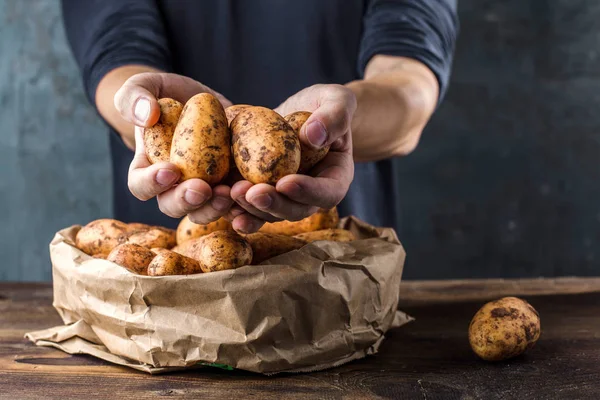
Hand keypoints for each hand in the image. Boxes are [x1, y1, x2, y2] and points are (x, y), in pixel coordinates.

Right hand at [115, 72, 234, 223]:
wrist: (202, 102)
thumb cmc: (166, 95)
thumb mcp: (147, 86)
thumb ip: (136, 96)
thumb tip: (146, 116)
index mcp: (147, 170)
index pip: (141, 185)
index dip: (152, 183)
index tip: (170, 170)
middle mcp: (173, 188)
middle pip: (173, 206)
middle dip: (187, 200)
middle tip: (202, 188)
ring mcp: (202, 191)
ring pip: (204, 211)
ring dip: (215, 207)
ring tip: (229, 192)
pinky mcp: (228, 187)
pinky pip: (234, 206)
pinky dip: (242, 205)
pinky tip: (252, 194)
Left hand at [229, 84, 355, 231]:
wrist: (301, 112)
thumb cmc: (325, 105)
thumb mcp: (337, 101)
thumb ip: (334, 116)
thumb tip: (313, 135)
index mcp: (334, 179)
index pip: (327, 193)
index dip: (307, 192)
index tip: (286, 182)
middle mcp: (309, 195)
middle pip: (294, 210)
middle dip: (272, 204)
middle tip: (253, 193)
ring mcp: (282, 196)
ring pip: (268, 213)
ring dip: (249, 208)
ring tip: (231, 193)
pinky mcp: (259, 191)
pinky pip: (246, 206)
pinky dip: (232, 205)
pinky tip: (217, 199)